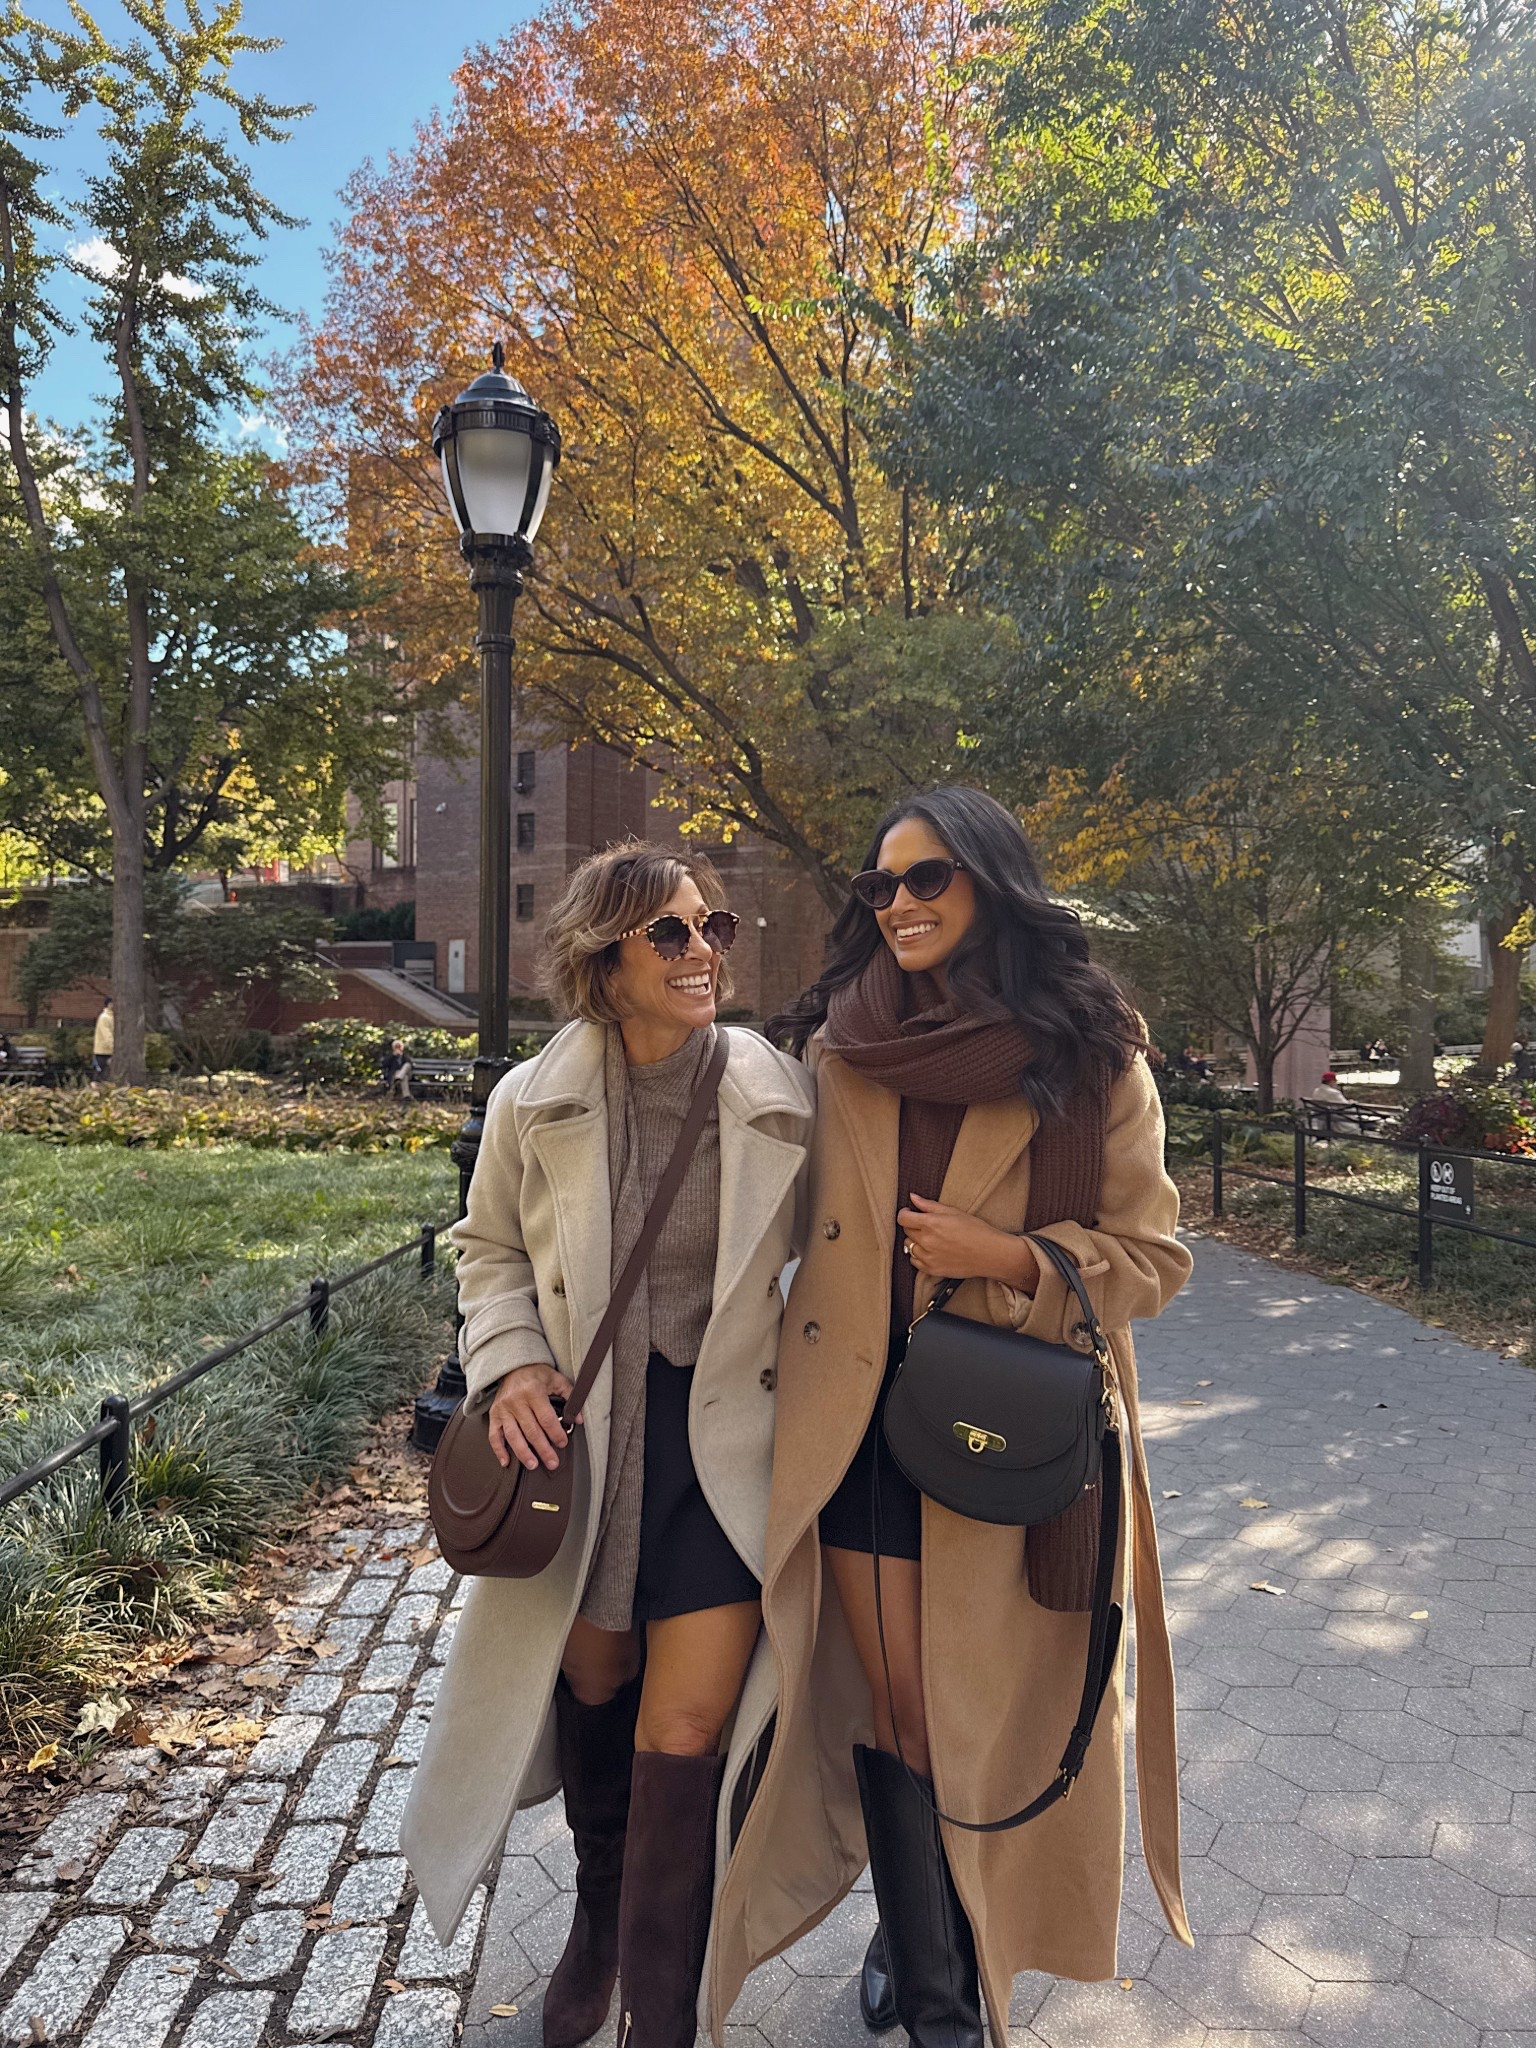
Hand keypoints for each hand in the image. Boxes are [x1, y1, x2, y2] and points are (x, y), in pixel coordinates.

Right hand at [487, 1363, 577, 1472]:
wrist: (513, 1366)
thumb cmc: (536, 1374)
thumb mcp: (556, 1379)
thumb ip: (569, 1396)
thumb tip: (578, 1418)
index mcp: (533, 1391)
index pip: (546, 1418)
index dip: (555, 1433)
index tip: (562, 1443)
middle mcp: (516, 1401)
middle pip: (531, 1430)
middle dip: (543, 1449)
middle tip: (552, 1462)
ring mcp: (503, 1409)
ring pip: (513, 1435)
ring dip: (523, 1453)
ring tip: (533, 1465)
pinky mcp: (494, 1414)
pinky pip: (494, 1435)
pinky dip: (499, 1450)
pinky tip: (506, 1461)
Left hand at [896, 1194, 1037, 1289]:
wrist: (990, 1253)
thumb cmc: (976, 1230)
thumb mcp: (953, 1212)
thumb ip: (929, 1205)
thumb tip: (913, 1197)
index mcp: (930, 1223)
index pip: (903, 1218)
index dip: (905, 1213)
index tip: (909, 1212)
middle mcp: (926, 1241)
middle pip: (907, 1232)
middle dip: (913, 1226)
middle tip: (926, 1225)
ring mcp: (928, 1257)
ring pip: (909, 1247)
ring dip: (915, 1241)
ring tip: (931, 1238)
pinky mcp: (932, 1270)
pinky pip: (915, 1262)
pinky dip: (919, 1256)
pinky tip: (931, 1251)